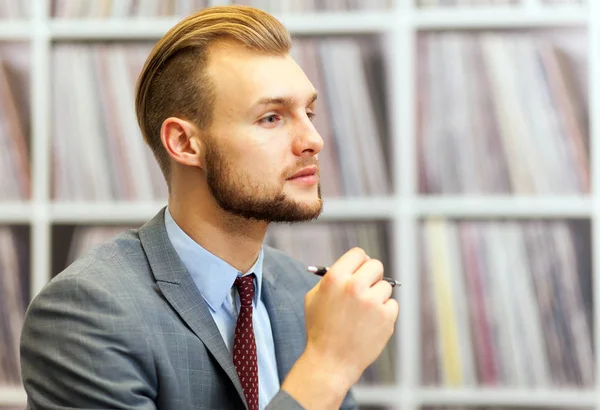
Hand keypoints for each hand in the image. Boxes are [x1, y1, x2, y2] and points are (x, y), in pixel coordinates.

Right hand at [302, 247, 398, 387]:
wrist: (330, 362)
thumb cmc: (320, 329)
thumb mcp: (314, 297)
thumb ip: (331, 278)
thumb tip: (352, 266)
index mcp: (335, 278)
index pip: (358, 253)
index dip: (359, 262)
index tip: (360, 269)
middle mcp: (355, 286)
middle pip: (376, 265)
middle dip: (372, 276)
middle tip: (366, 288)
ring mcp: (373, 302)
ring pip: (385, 286)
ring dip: (377, 296)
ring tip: (363, 313)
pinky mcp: (386, 317)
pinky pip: (392, 304)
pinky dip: (384, 313)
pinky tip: (370, 324)